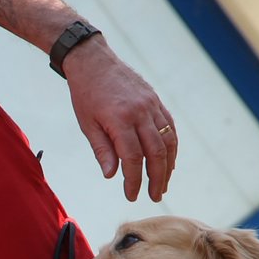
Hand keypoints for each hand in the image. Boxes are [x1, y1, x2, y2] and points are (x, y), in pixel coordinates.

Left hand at [63, 40, 176, 201]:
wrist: (94, 62)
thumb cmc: (86, 95)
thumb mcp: (87, 124)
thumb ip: (102, 150)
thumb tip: (111, 175)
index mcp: (121, 120)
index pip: (133, 158)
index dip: (134, 180)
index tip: (131, 196)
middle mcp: (141, 113)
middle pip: (156, 152)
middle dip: (156, 178)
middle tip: (154, 196)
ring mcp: (152, 106)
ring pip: (168, 140)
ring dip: (168, 165)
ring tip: (163, 184)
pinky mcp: (156, 101)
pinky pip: (170, 127)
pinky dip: (172, 146)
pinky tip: (168, 161)